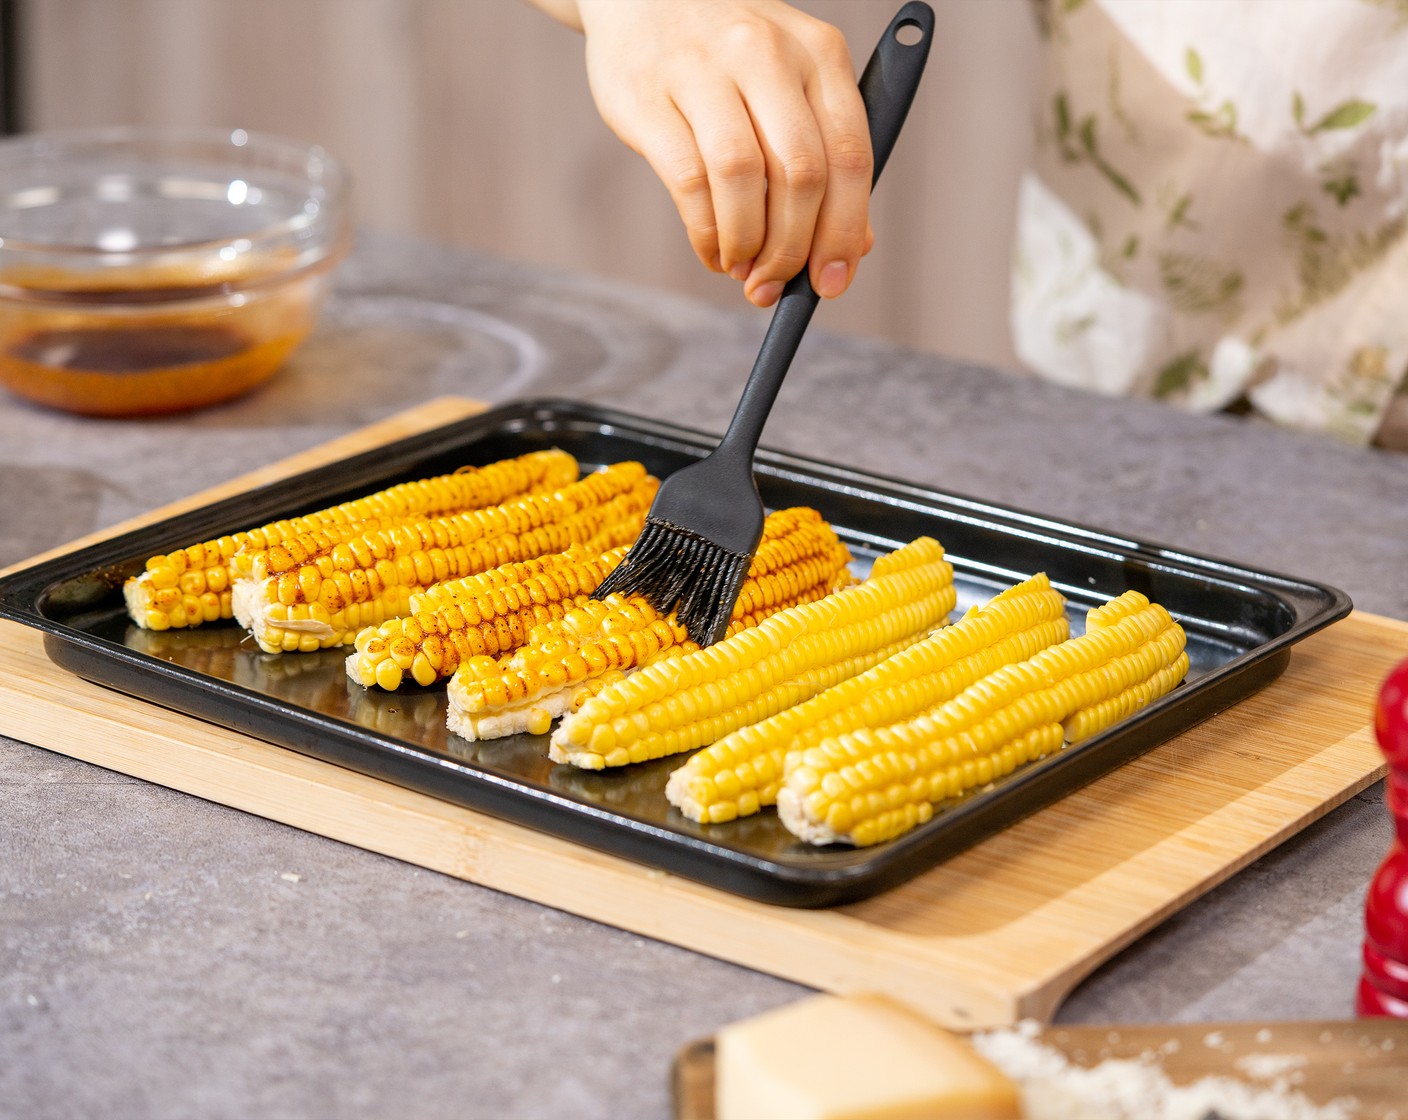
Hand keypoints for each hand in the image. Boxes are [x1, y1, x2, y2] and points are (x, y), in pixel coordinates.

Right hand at [545, 0, 875, 306]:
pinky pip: (688, 180)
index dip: (845, 231)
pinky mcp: (648, 95)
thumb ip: (827, 155)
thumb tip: (854, 247)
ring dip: (746, 242)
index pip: (851, 155)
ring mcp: (703, 70)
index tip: (831, 282)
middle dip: (792, 247)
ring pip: (742, 178)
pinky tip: (711, 248)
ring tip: (741, 267)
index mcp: (819, 54)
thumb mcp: (792, 83)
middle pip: (801, 173)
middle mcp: (766, 54)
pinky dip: (705, 232)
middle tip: (774, 282)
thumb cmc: (728, 55)